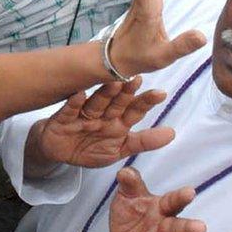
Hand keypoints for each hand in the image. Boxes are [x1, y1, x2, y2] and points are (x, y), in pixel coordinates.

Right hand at [33, 78, 173, 169]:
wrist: (58, 151)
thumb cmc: (90, 147)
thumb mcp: (119, 150)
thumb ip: (144, 142)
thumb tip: (172, 133)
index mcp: (118, 121)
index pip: (134, 110)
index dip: (146, 102)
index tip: (160, 94)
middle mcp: (102, 114)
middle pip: (116, 103)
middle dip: (126, 92)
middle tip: (136, 79)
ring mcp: (83, 115)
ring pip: (95, 103)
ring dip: (104, 93)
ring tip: (114, 82)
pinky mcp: (64, 119)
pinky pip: (70, 110)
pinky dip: (74, 103)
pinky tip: (80, 95)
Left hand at [107, 167, 205, 231]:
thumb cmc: (131, 218)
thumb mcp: (127, 197)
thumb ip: (128, 184)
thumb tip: (125, 171)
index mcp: (160, 210)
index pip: (172, 202)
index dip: (180, 197)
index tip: (190, 191)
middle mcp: (162, 229)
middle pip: (176, 228)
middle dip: (188, 227)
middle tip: (200, 227)